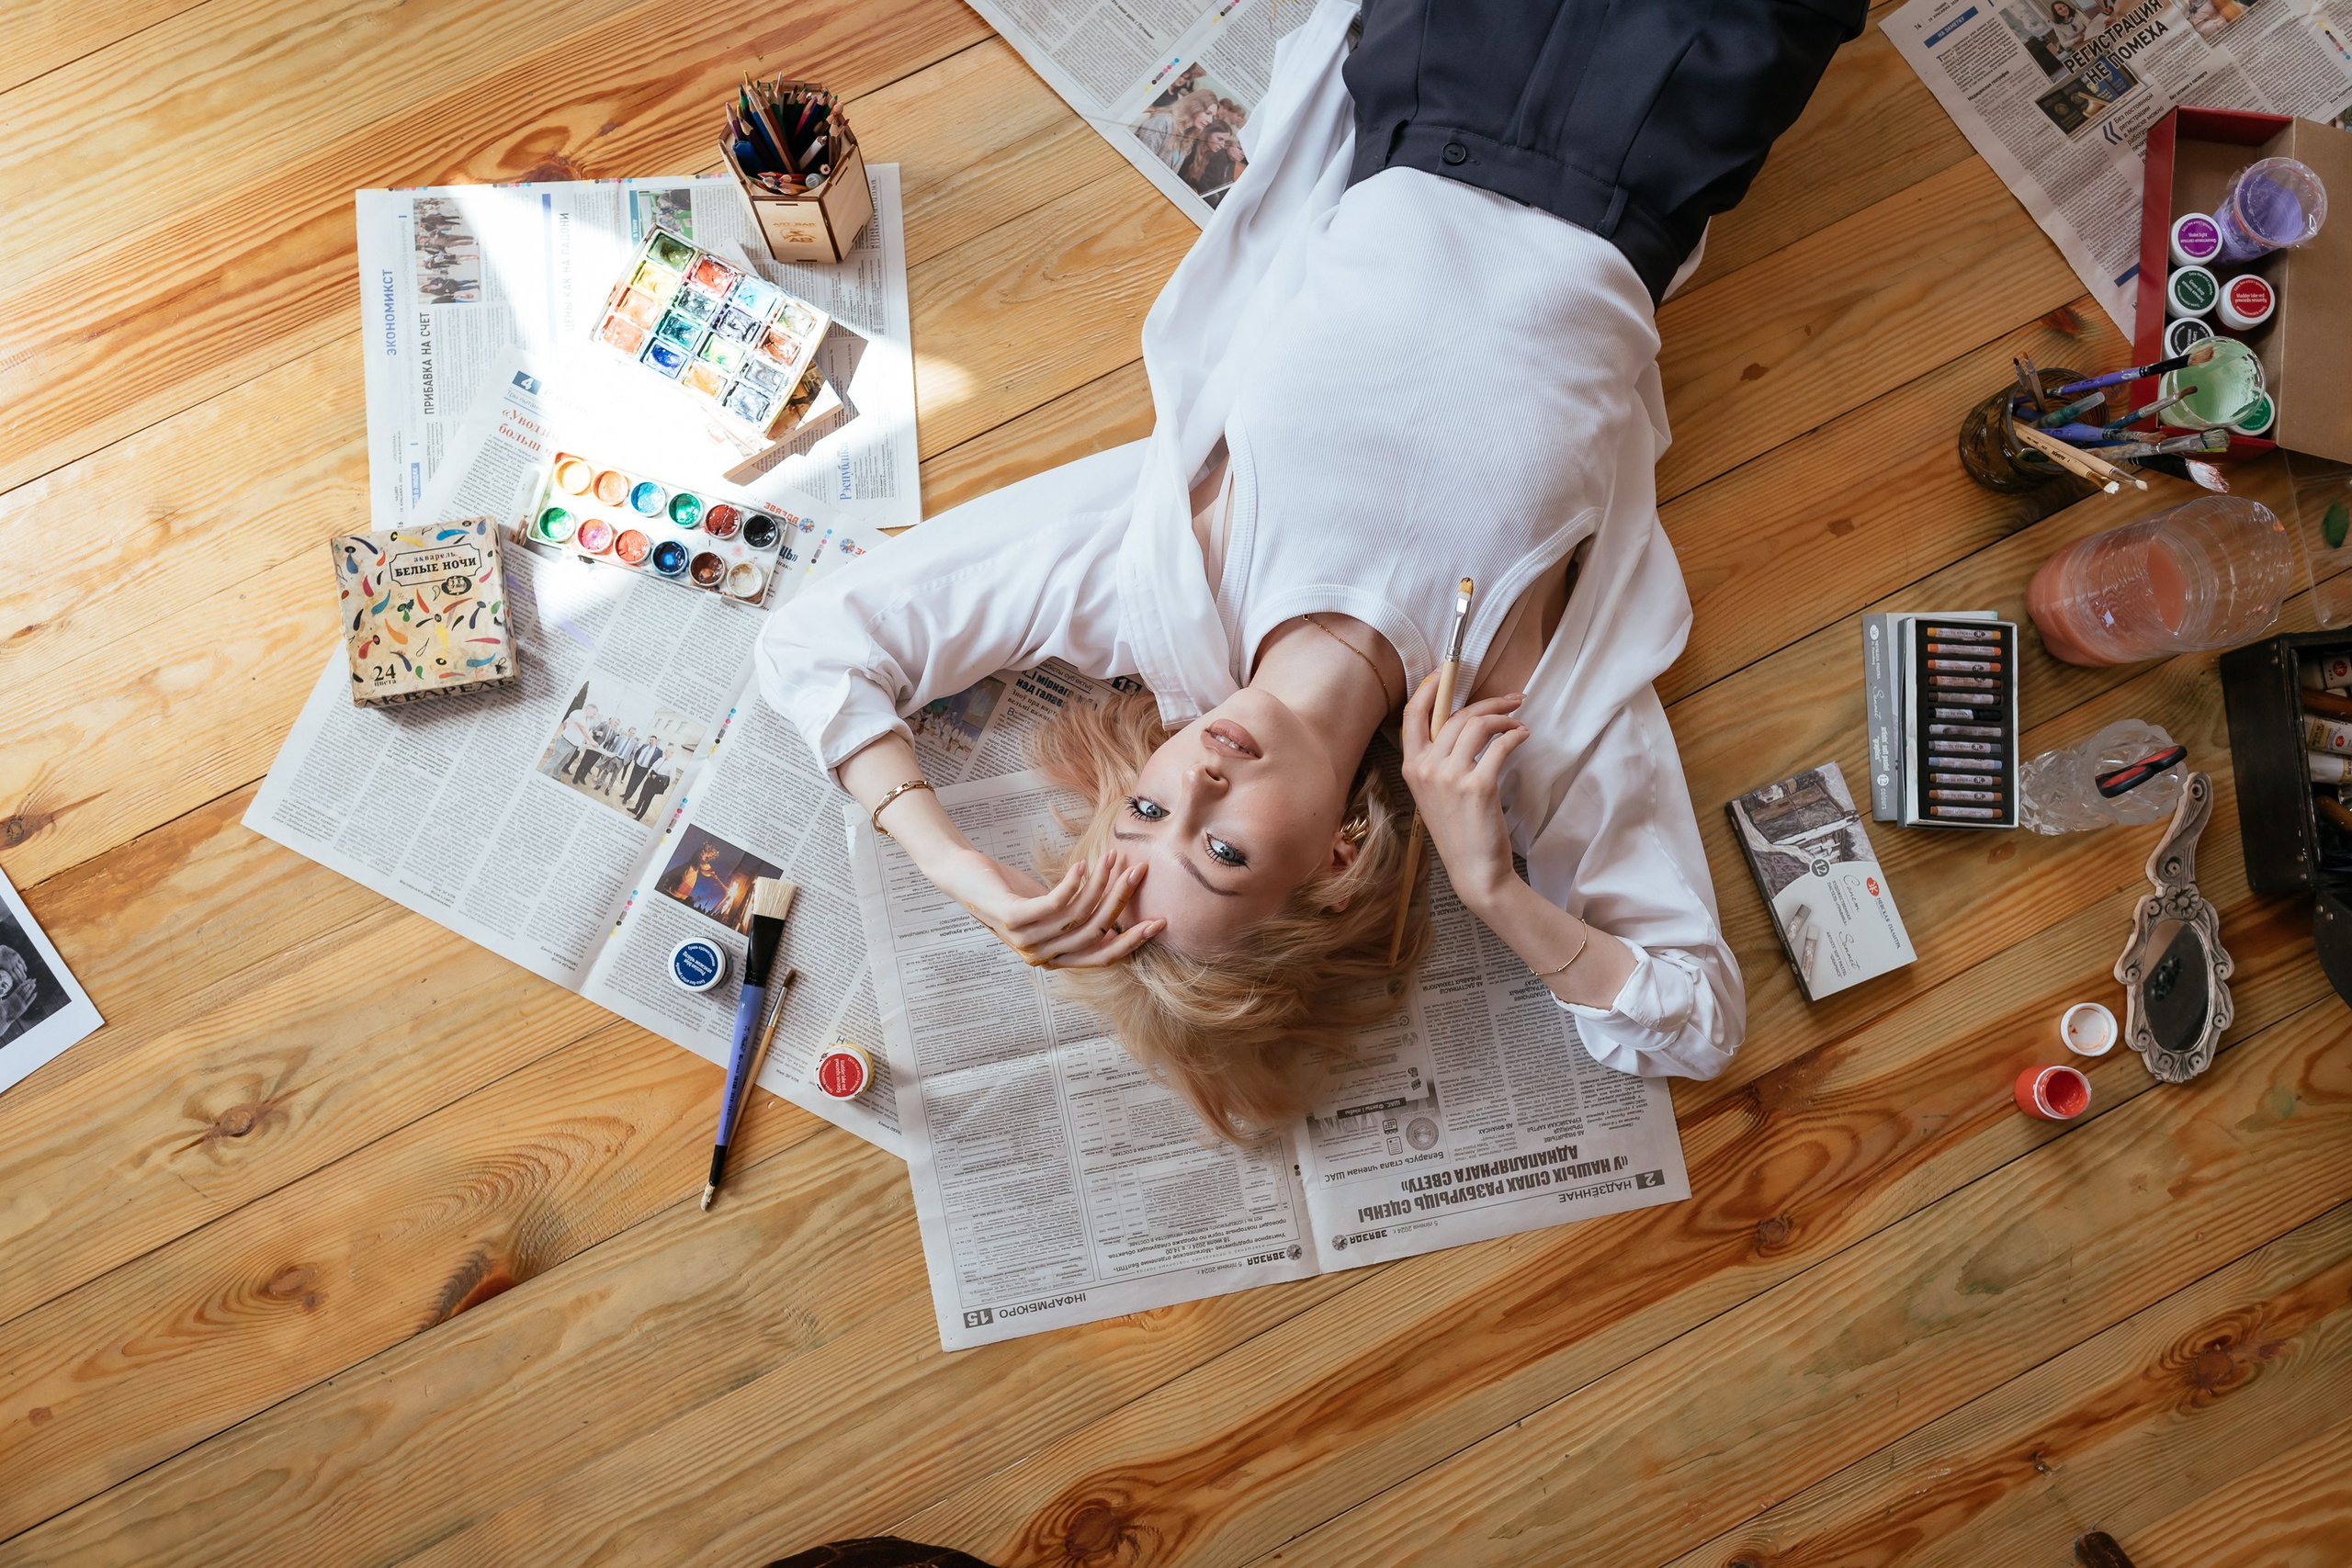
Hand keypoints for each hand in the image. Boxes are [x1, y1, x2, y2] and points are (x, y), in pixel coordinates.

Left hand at [924, 846, 1163, 968]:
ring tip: (1112, 858)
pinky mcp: (1014, 918)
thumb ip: (1077, 915)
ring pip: (1078, 915)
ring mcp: (1026, 940)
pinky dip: (1073, 882)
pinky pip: (1055, 903)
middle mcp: (1041, 955)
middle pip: (1094, 933)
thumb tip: (1114, 910)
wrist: (963, 878)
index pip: (1101, 957)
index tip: (1158, 922)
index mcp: (1053, 958)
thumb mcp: (1048, 907)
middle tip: (1138, 873)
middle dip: (1121, 902)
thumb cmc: (1009, 891)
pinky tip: (1082, 864)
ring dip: (1099, 883)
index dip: (1131, 941)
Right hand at [1402, 678, 1530, 910]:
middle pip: (1455, 715)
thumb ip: (1439, 759)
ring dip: (1503, 717)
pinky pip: (1500, 746)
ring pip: (1477, 725)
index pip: (1412, 715)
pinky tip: (1523, 737)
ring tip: (1519, 723)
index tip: (1445, 673)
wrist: (1475, 870)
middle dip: (1488, 702)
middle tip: (1512, 700)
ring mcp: (1449, 777)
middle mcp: (1425, 769)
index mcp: (1411, 767)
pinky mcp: (1477, 786)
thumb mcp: (1435, 793)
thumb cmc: (1459, 830)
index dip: (1428, 689)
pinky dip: (1515, 736)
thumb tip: (1462, 722)